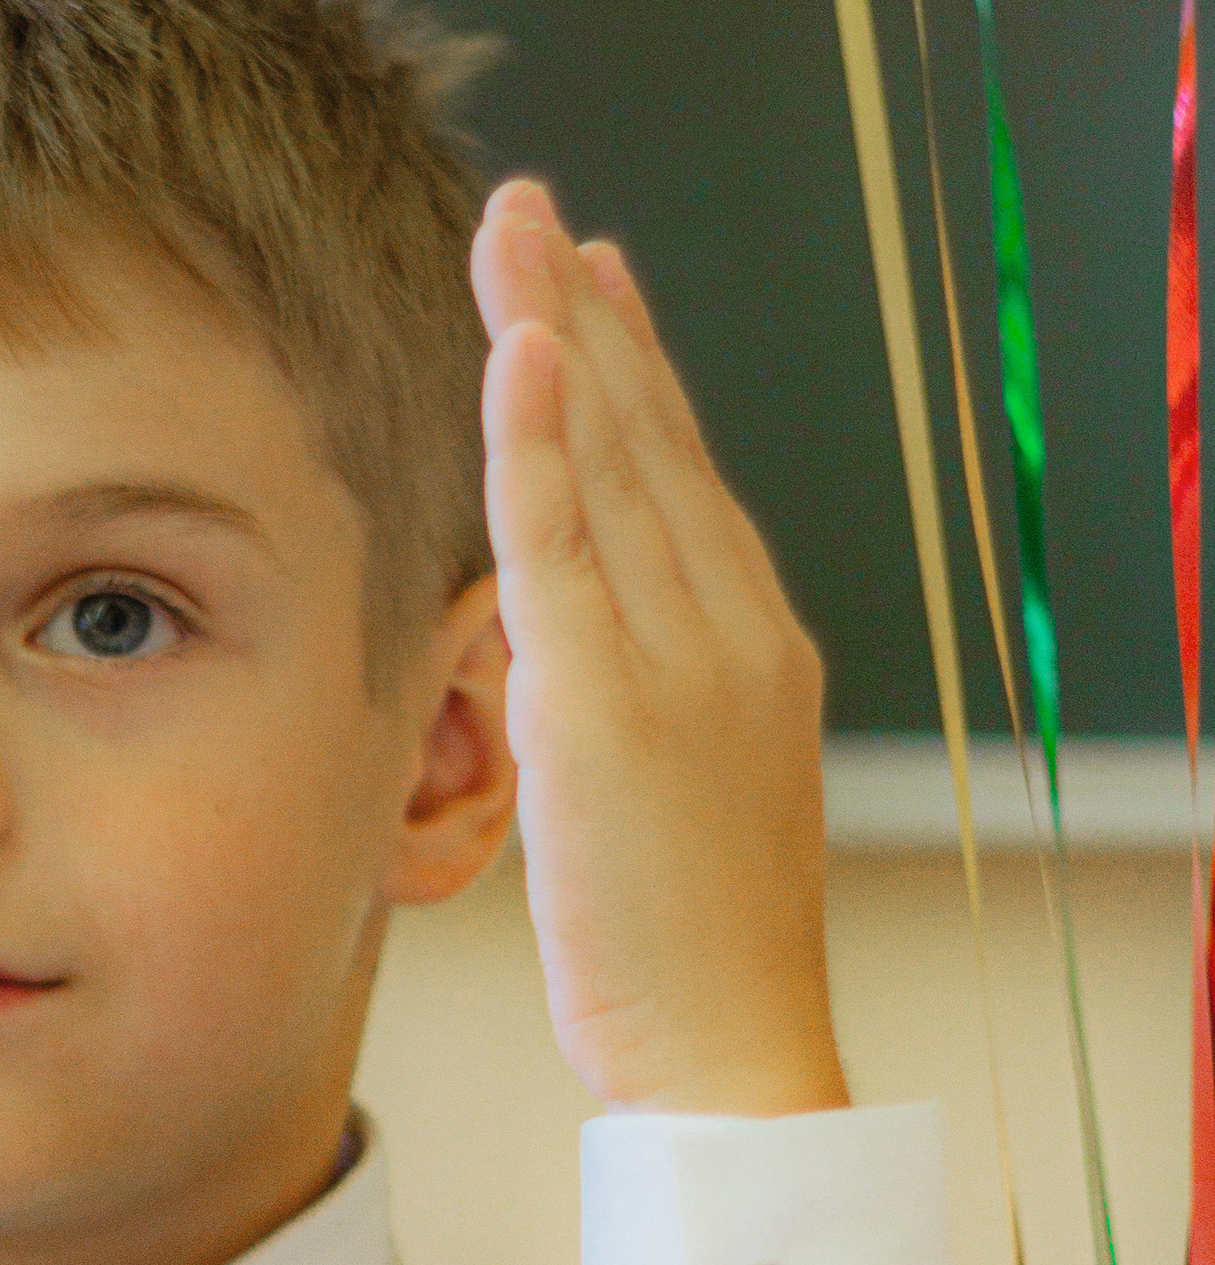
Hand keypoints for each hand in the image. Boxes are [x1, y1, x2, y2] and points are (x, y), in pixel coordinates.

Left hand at [471, 180, 846, 1120]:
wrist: (738, 1053)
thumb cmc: (691, 959)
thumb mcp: (670, 801)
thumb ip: (624, 706)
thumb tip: (556, 656)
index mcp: (753, 652)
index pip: (681, 479)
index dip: (630, 371)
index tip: (589, 282)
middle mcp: (730, 631)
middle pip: (647, 440)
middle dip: (583, 314)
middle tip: (534, 211)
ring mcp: (678, 659)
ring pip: (608, 462)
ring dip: (551, 331)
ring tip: (512, 228)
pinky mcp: (607, 702)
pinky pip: (564, 540)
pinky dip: (540, 435)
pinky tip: (521, 341)